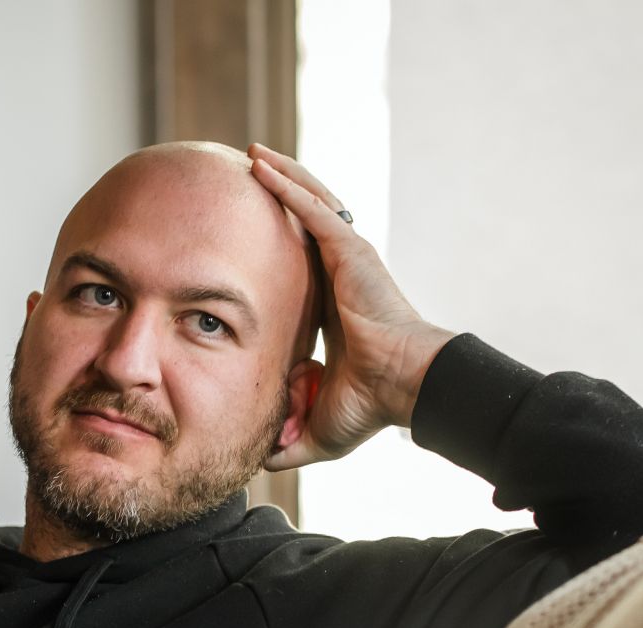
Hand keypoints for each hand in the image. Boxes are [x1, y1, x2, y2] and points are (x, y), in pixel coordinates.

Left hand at [249, 144, 456, 469]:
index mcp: (331, 306)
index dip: (269, 249)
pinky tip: (262, 165)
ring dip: (280, 176)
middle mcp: (340, 275)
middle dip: (274, 197)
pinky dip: (289, 185)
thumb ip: (285, 437)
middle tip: (240, 177)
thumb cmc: (372, 406)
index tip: (238, 238)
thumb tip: (256, 459)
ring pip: (309, 203)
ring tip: (250, 153)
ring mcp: (348, 259)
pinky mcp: (352, 251)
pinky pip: (314, 209)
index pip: (295, 268)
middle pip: (300, 224)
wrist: (405, 389)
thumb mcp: (316, 423)